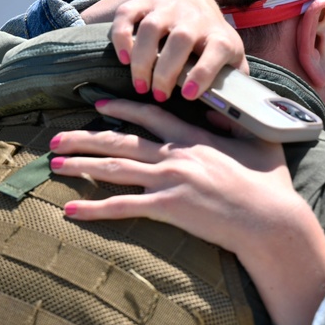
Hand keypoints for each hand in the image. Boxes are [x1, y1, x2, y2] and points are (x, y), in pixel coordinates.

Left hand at [49, 98, 324, 324]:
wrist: (270, 218)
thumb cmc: (271, 185)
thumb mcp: (260, 145)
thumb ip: (239, 127)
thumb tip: (227, 112)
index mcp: (196, 138)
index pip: (152, 115)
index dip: (123, 108)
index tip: (99, 105)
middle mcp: (176, 155)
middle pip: (121, 140)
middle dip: (85, 137)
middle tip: (57, 137)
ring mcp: (170, 181)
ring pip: (115, 168)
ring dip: (81, 165)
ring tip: (54, 165)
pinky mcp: (169, 207)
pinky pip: (123, 207)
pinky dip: (94, 209)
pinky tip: (70, 211)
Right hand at [82, 0, 247, 103]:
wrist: (191, 0)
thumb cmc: (210, 41)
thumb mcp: (230, 58)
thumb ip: (236, 82)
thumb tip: (240, 112)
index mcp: (219, 36)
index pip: (217, 50)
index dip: (204, 72)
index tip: (189, 96)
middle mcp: (195, 17)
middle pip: (180, 40)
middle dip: (166, 71)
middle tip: (157, 95)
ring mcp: (169, 6)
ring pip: (152, 28)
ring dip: (142, 59)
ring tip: (140, 85)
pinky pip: (128, 15)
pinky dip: (122, 37)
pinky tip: (122, 59)